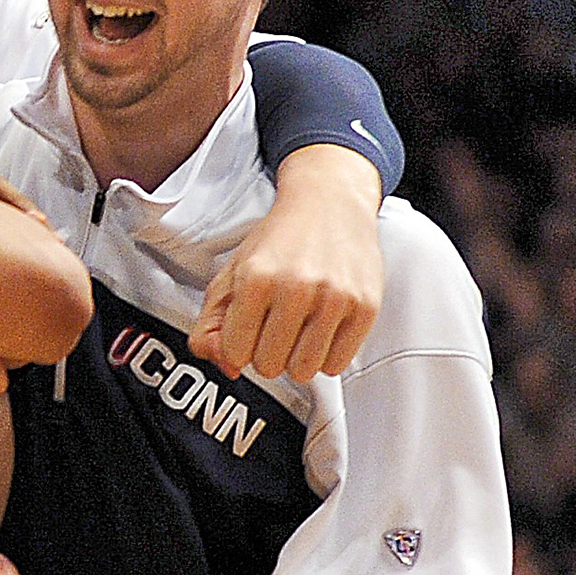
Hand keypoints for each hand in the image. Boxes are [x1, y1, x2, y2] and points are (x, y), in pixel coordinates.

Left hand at [190, 147, 382, 377]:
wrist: (329, 203)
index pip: (235, 352)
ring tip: (299, 329)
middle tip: (275, 325)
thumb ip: (210, 324)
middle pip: (269, 366)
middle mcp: (296, 287)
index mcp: (256, 278)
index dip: (239, 344)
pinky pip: (336, 365)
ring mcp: (335, 298)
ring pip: (303, 371)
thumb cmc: (280, 240)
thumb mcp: (231, 273)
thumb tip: (227, 366)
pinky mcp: (365, 307)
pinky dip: (325, 355)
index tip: (248, 328)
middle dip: (267, 351)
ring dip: (297, 357)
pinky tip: (321, 330)